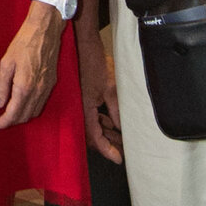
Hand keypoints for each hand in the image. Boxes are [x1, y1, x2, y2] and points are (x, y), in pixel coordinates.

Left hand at [0, 1, 61, 131]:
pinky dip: (32, 109)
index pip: (14, 114)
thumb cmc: (23, 44)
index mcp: (24, 87)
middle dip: (12, 122)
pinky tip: (24, 104)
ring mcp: (47, 87)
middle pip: (25, 116)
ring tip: (10, 114)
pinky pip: (42, 103)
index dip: (3, 122)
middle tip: (0, 121)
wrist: (45, 31)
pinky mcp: (52, 82)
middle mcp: (38, 91)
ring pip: (35, 112)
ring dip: (23, 117)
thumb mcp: (6, 63)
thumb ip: (1, 86)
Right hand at [75, 21, 121, 163]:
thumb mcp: (111, 88)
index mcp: (85, 110)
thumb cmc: (96, 65)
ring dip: (108, 134)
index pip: (96, 138)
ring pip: (94, 127)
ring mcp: (82, 105)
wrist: (83, 46)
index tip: (119, 159)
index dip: (108, 150)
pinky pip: (94, 117)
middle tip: (124, 151)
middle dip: (109, 145)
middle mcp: (81, 110)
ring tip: (123, 139)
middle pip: (94, 136)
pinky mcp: (84, 99)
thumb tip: (122, 128)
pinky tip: (114, 125)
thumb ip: (116, 110)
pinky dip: (103, 123)